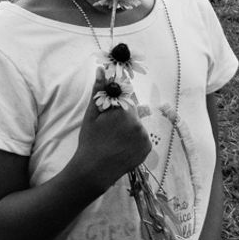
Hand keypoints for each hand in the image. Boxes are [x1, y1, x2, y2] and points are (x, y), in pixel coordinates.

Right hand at [72, 69, 152, 188]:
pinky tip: (121, 145)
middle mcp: (138, 123)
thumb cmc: (90, 140)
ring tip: (114, 137)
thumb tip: (102, 69)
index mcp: (123, 112)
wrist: (95, 170)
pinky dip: (133, 137)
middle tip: (108, 126)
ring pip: (136, 123)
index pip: (125, 94)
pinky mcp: (148, 148)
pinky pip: (141, 136)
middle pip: (131, 109)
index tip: (111, 105)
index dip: (118, 98)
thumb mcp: (92, 114)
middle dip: (121, 113)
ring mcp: (144, 137)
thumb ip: (99, 90)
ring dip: (128, 125)